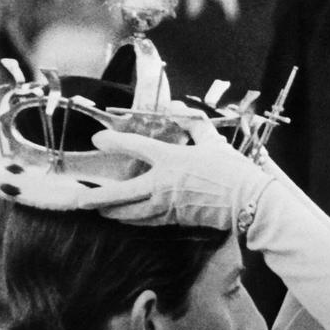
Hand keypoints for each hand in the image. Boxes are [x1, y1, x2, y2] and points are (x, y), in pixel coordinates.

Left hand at [78, 130, 272, 228]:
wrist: (249, 201)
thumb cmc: (233, 169)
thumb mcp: (213, 141)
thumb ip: (193, 123)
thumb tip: (178, 107)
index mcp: (170, 159)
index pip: (135, 147)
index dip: (113, 141)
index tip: (98, 140)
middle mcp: (162, 184)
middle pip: (121, 193)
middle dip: (98, 198)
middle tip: (80, 200)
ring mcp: (168, 206)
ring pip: (131, 213)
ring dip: (113, 212)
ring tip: (99, 211)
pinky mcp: (176, 221)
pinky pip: (149, 221)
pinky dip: (134, 220)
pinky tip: (127, 219)